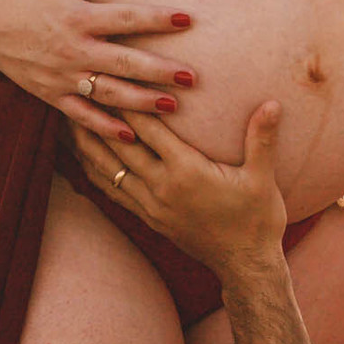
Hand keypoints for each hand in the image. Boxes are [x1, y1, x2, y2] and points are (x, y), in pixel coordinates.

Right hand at [0, 0, 194, 136]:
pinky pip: (81, 116)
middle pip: (124, 61)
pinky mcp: (52, 95)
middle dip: (159, 71)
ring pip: (108, 93)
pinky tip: (131, 136)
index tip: (188, 19)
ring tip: (173, 106)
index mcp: (79, 18)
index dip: (157, 18)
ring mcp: (63, 77)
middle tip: (191, 77)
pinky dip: (105, 128)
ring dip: (141, 101)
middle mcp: (74, 50)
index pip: (126, 18)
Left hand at [72, 103, 287, 280]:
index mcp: (186, 172)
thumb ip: (262, 138)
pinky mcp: (149, 219)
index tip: (111, 77)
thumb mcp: (262, 178)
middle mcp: (162, 188)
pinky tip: (85, 159)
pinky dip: (96, 172)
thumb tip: (272, 103)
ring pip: (109, 170)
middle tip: (80, 90)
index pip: (148, 129)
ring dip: (88, 144)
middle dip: (98, 116)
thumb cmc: (257, 220)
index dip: (127, 101)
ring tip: (70, 120)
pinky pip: (115, 192)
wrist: (245, 266)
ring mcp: (152, 206)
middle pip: (119, 146)